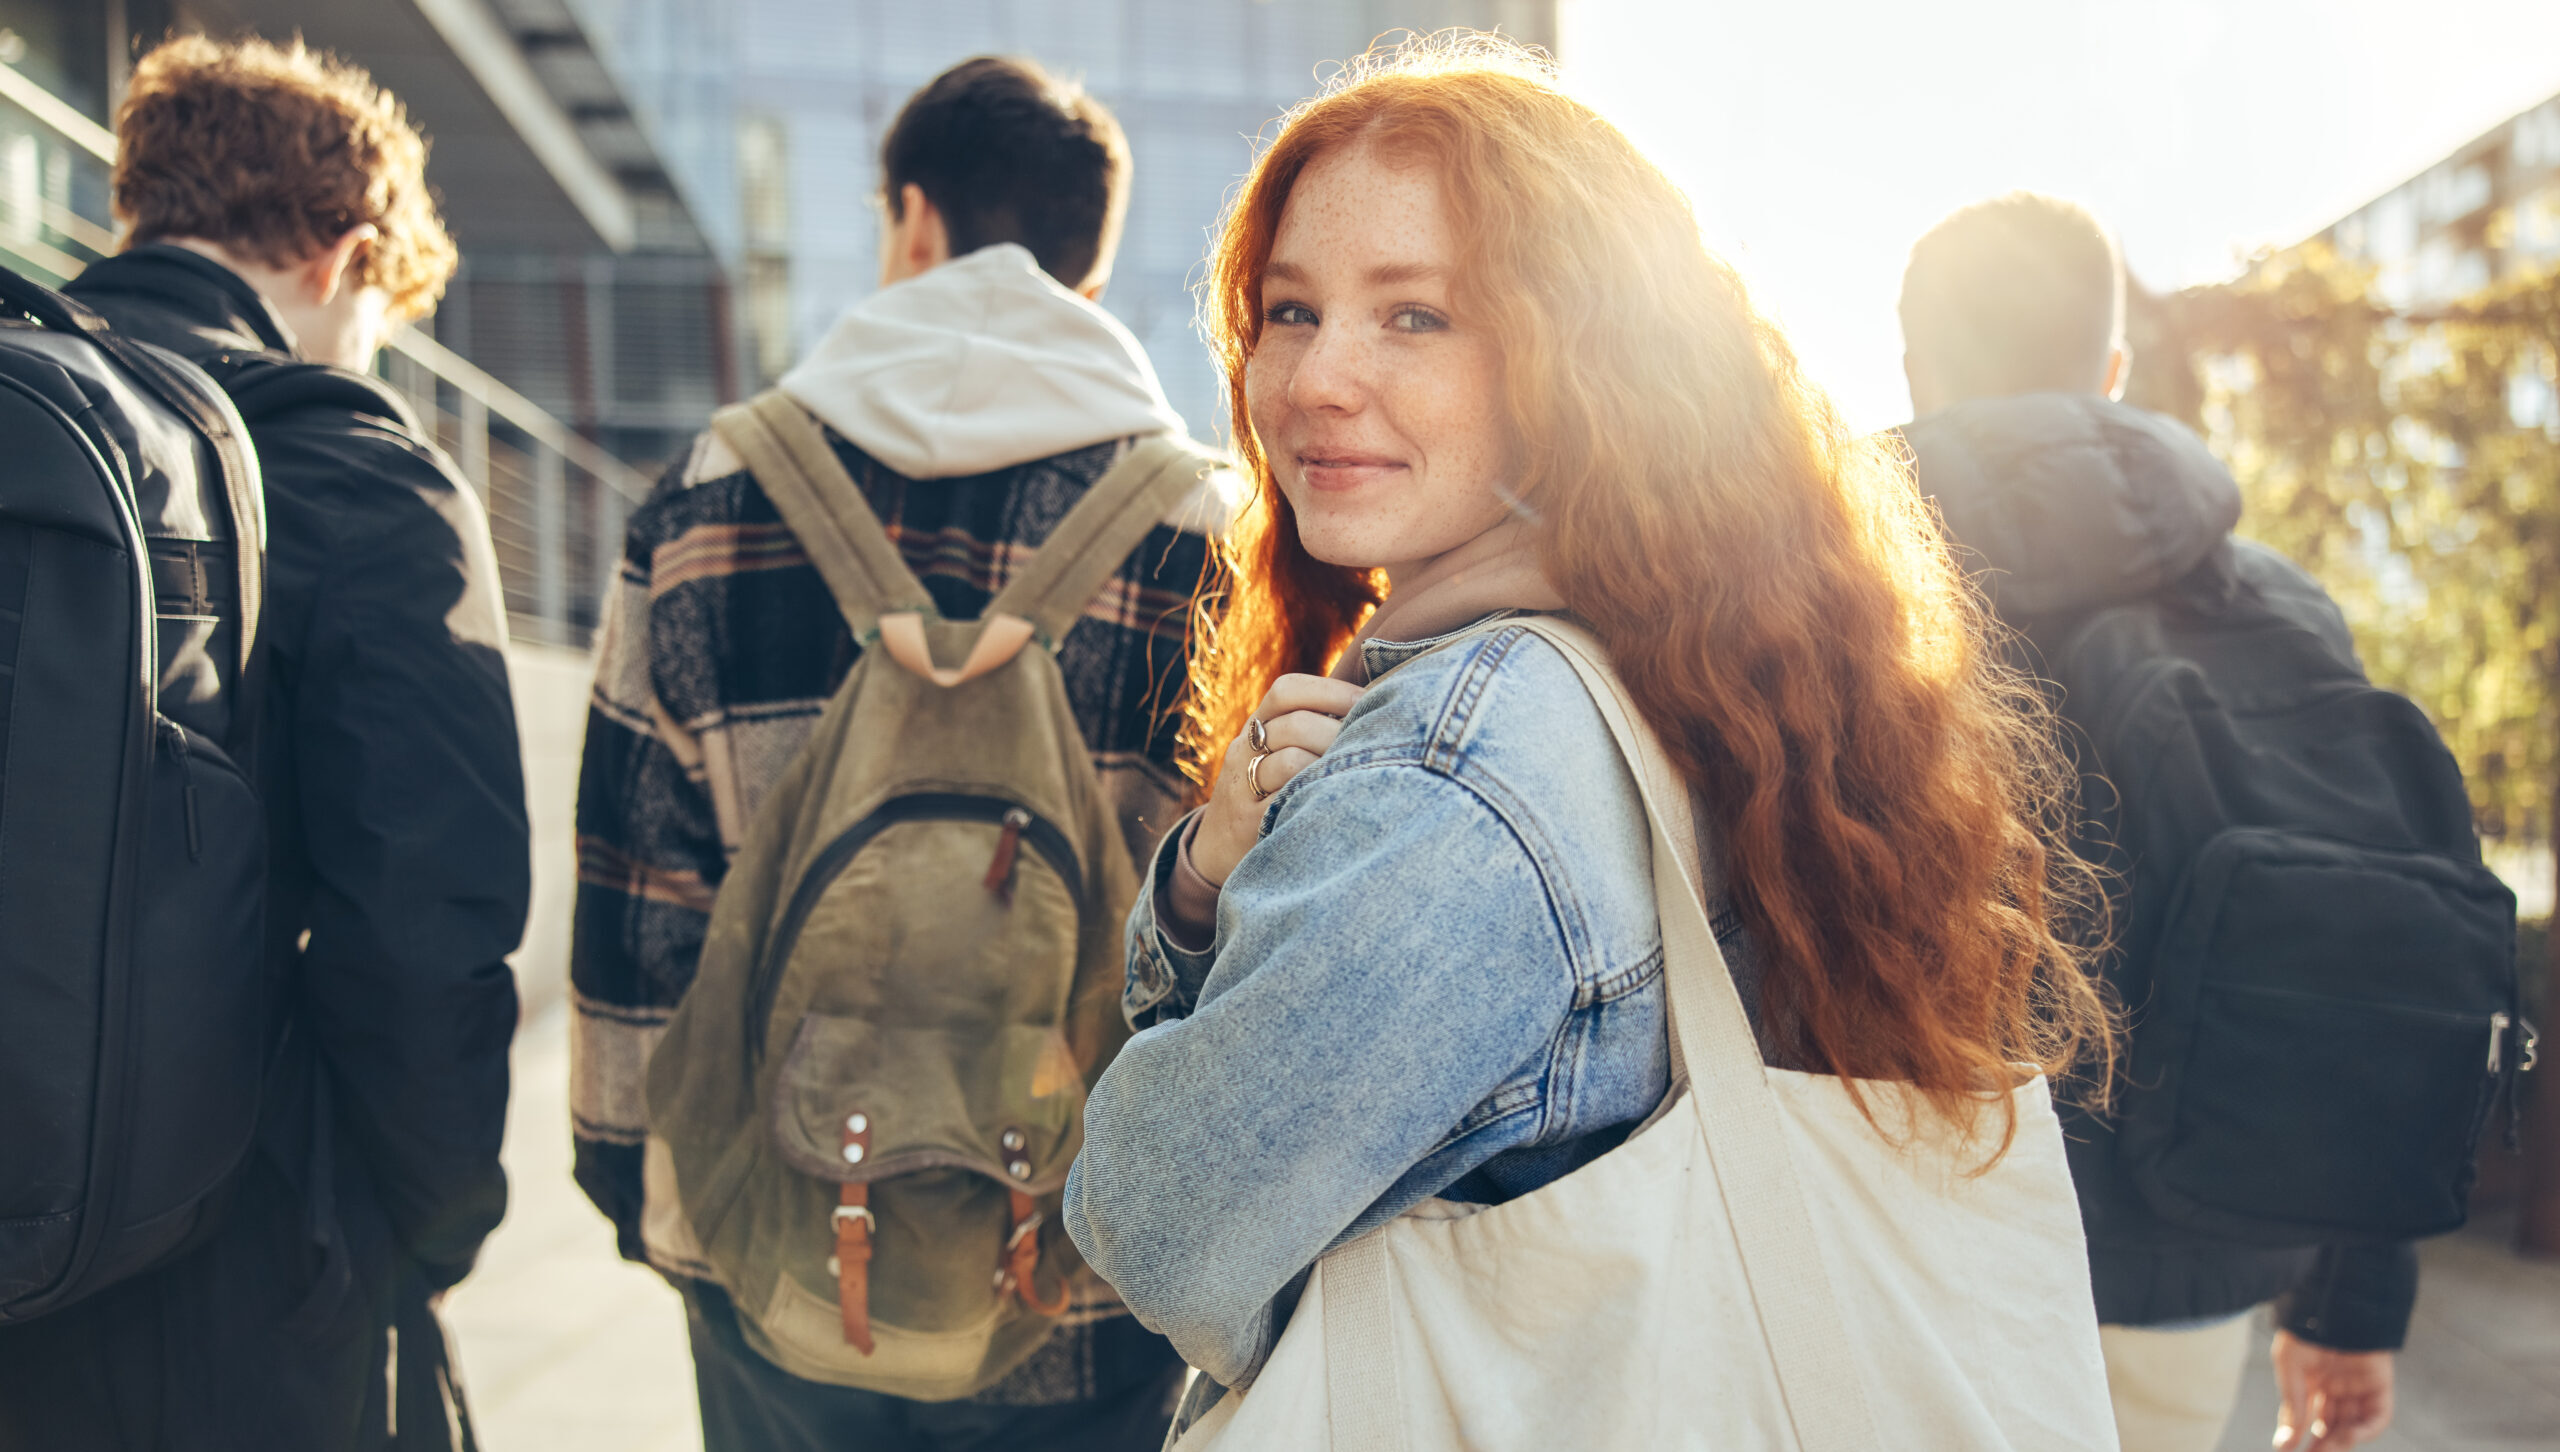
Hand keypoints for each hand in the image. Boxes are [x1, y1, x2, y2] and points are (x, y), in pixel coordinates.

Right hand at [1191, 673, 1363, 885]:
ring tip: (1358, 774)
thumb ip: (1310, 729)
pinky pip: (1286, 802)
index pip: (1287, 691)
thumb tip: (1375, 704)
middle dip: (1339, 732)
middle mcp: (1244, 751)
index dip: (1330, 691)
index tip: (1366, 700)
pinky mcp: (1249, 823)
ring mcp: (1243, 787)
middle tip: (1372, 744)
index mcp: (1255, 727)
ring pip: (1292, 761)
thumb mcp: (1273, 753)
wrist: (1216, 846)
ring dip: (1331, 765)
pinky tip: (1339, 800)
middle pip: (1295, 725)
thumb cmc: (1265, 793)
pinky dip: (1316, 797)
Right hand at [2272, 1331, 2393, 1450]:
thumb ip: (2292, 1402)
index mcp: (2310, 1380)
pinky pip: (2377, 1416)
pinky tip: (2348, 1435)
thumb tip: (2285, 1441)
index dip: (2294, 1434)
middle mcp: (2334, 1387)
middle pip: (2329, 1426)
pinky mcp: (2379, 1385)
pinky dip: (2366, 1430)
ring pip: (2351, 1425)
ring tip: (2328, 1450)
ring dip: (2341, 1442)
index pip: (2303, 1416)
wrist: (2335, 1301)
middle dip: (2322, 1446)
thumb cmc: (2306, 1328)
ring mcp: (2357, 1387)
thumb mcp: (2289, 1365)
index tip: (2284, 1450)